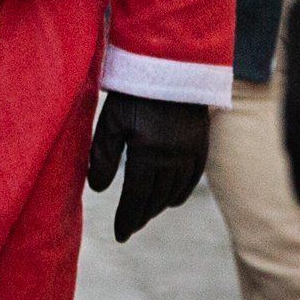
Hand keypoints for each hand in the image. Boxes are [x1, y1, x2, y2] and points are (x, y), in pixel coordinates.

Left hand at [84, 91, 209, 241]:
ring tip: (144, 215)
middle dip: (141, 216)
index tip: (119, 236)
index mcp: (148, 153)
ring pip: (174, 191)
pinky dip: (180, 193)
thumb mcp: (112, 121)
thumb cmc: (134, 90)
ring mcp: (190, 151)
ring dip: (158, 207)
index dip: (127, 219)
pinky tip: (169, 200)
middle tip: (129, 228)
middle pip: (155, 198)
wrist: (171, 63)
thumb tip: (99, 189)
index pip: (136, 197)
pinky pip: (193, 178)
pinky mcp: (201, 143)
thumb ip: (104, 156)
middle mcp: (173, 157)